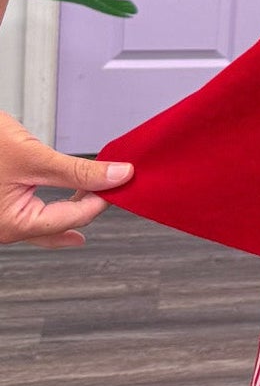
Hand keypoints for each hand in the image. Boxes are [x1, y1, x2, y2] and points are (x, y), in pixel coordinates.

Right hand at [0, 110, 132, 248]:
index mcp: (13, 225)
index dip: (101, 198)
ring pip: (48, 223)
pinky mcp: (1, 209)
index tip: (122, 180)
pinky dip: (55, 206)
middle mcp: (5, 230)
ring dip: (73, 208)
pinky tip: (71, 200)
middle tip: (114, 186)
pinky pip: (34, 215)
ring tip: (98, 192)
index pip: (73, 218)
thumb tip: (115, 176)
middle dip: (89, 206)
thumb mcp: (33, 156)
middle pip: (62, 224)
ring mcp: (2, 221)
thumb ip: (77, 170)